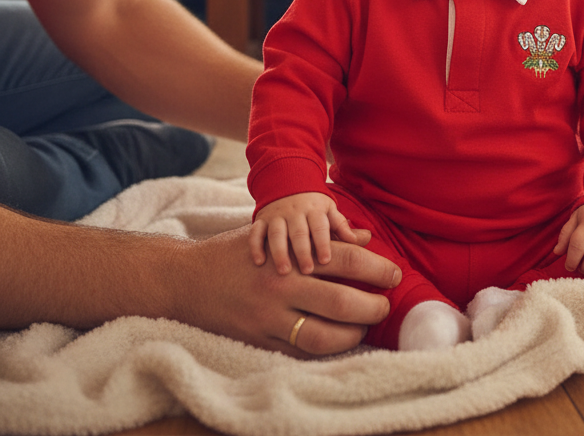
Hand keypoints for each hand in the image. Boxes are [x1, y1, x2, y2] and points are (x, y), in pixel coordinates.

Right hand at [173, 226, 399, 357]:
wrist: (184, 279)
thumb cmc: (239, 251)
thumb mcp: (277, 233)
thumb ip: (322, 237)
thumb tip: (365, 238)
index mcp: (289, 256)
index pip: (345, 261)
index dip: (376, 268)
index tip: (394, 274)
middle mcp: (280, 287)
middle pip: (340, 301)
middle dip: (371, 306)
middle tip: (384, 305)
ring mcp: (267, 319)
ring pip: (322, 336)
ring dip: (352, 335)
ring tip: (364, 328)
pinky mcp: (257, 342)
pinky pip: (297, 354)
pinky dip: (323, 352)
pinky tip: (336, 344)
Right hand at [251, 192, 366, 274]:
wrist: (286, 182)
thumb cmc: (313, 206)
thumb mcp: (329, 212)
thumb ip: (343, 227)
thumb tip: (367, 238)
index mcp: (315, 210)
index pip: (320, 226)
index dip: (323, 242)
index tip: (327, 261)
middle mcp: (295, 212)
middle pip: (298, 231)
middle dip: (303, 250)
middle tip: (308, 271)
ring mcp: (276, 216)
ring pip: (276, 233)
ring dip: (280, 252)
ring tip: (284, 271)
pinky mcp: (261, 220)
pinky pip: (256, 232)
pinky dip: (256, 246)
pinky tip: (258, 262)